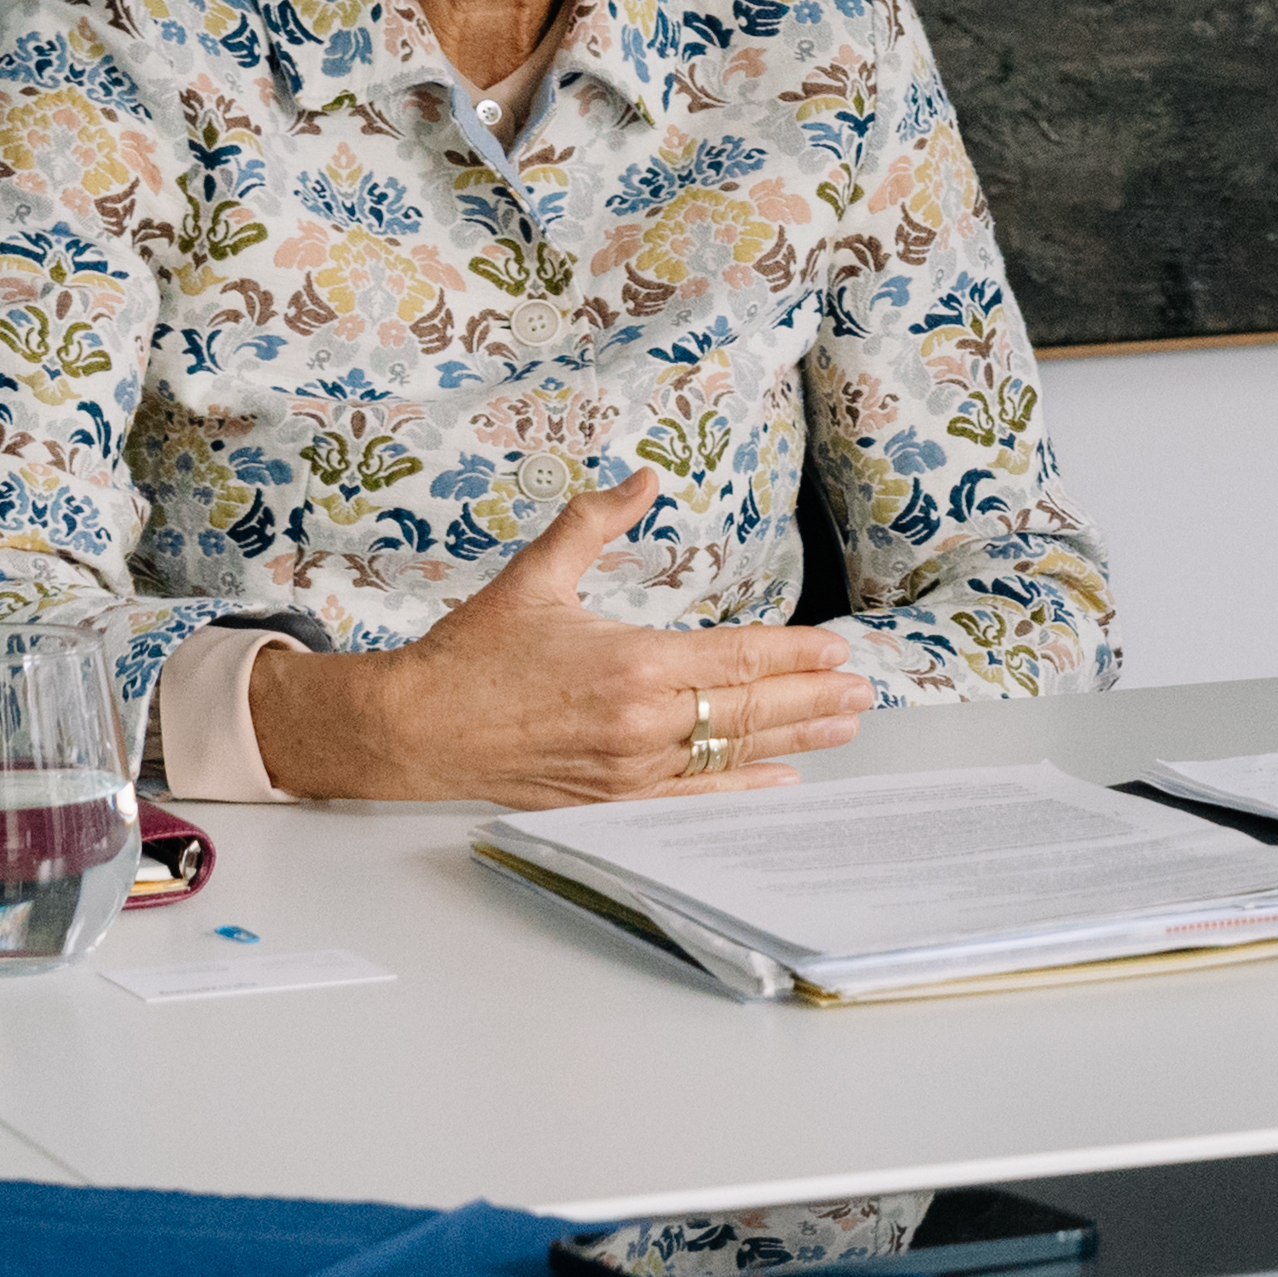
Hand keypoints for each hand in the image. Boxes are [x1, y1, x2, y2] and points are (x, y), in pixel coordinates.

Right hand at [252, 481, 874, 805]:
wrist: (415, 728)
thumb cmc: (471, 655)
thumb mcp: (535, 576)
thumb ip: (593, 524)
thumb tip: (640, 481)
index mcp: (632, 662)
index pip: (738, 658)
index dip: (796, 655)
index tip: (838, 650)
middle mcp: (641, 721)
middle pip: (749, 709)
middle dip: (812, 697)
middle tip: (862, 690)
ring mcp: (630, 766)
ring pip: (731, 752)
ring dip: (794, 737)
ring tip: (842, 725)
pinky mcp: (612, 796)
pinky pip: (694, 795)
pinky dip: (742, 785)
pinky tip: (781, 777)